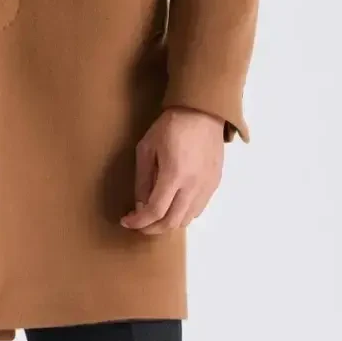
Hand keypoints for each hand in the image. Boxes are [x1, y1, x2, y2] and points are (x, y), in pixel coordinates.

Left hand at [119, 107, 224, 233]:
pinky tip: (172, 204)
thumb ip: (143, 179)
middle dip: (152, 228)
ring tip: (154, 215)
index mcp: (174, 174)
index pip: (155, 211)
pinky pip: (198, 209)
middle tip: (139, 223)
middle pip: (172, 222)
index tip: (126, 221)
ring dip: (168, 223)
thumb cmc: (170, 126)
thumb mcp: (147, 148)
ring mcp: (207, 187)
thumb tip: (140, 205)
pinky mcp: (215, 184)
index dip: (138, 221)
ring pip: (186, 219)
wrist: (202, 112)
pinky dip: (182, 214)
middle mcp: (193, 186)